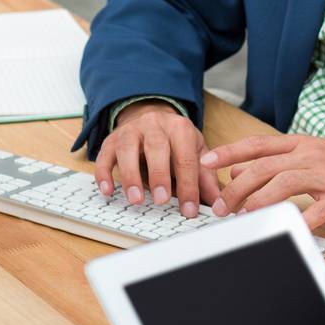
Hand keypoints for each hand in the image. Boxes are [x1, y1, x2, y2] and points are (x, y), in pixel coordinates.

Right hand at [93, 102, 213, 216]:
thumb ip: (205, 177)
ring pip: (127, 149)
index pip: (186, 157)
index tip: (189, 209)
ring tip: (136, 200)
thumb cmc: (175, 139)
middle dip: (159, 175)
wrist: (151, 114)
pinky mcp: (111, 139)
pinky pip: (104, 155)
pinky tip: (108, 190)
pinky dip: (104, 173)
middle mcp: (154, 125)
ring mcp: (131, 131)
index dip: (188, 185)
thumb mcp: (195, 151)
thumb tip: (220, 203)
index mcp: (180, 128)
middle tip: (161, 200)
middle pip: (156, 147)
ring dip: (130, 176)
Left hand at [199, 134, 324, 229]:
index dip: (229, 152)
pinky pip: (316, 211)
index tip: (206, 161)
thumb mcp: (306, 156)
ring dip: (258, 201)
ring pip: (284, 183)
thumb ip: (272, 163)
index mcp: (299, 144)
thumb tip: (235, 172)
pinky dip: (298, 222)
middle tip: (221, 206)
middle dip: (237, 188)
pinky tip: (284, 231)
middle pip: (265, 166)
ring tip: (242, 217)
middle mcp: (310, 156)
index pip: (257, 144)